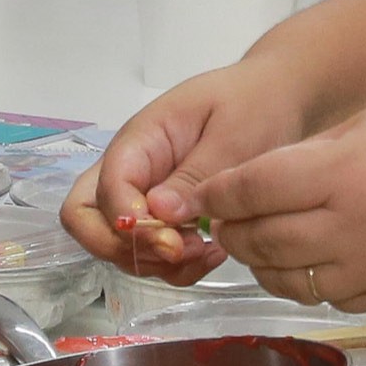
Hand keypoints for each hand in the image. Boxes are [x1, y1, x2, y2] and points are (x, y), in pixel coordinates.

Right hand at [62, 58, 323, 280]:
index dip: (129, 225)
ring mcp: (143, 194)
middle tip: (180, 252)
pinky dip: (174, 266)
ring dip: (153, 262)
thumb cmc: (255, 103)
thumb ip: (194, 173)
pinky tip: (212, 253)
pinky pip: (149, 252)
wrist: (279, 98)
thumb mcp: (232, 133)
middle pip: (85, 218)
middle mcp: (131, 169)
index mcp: (141, 140)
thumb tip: (157, 211)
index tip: (174, 243)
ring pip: (115, 243)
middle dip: (122, 248)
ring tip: (207, 252)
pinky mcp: (164, 216)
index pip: (107, 188)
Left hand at [190, 93, 365, 309]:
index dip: (216, 194)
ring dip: (263, 262)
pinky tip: (312, 260)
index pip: (249, 190)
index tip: (204, 194)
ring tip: (262, 240)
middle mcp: (351, 229)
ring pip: (286, 279)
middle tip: (225, 218)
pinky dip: (308, 282)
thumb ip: (311, 155)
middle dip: (232, 229)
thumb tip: (258, 182)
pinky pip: (328, 298)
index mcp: (342, 175)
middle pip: (258, 240)